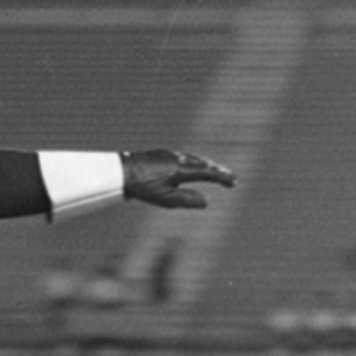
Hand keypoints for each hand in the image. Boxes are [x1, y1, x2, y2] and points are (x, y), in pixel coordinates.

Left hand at [121, 149, 236, 209]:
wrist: (121, 170)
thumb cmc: (142, 187)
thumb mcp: (165, 199)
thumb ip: (187, 200)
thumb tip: (206, 202)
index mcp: (181, 169)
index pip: (207, 172)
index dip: (222, 178)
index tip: (234, 182)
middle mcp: (178, 158)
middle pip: (204, 163)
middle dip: (218, 171)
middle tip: (231, 178)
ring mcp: (170, 154)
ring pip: (194, 159)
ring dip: (208, 166)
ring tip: (216, 172)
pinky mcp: (163, 154)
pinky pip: (186, 157)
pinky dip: (196, 163)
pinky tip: (194, 167)